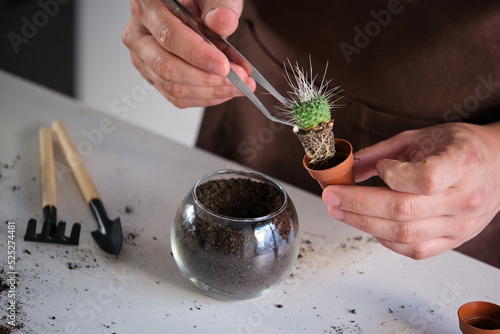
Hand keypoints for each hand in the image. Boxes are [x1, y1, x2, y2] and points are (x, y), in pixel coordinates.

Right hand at [122, 0, 254, 107]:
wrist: (193, 7)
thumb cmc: (198, 1)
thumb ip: (218, 4)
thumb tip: (223, 21)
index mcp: (147, 6)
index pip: (169, 37)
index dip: (198, 55)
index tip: (224, 67)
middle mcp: (139, 34)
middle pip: (167, 68)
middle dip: (208, 79)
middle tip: (238, 79)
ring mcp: (143, 59)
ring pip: (172, 86)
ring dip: (210, 92)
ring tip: (237, 86)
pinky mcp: (153, 77)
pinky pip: (177, 97)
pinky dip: (204, 97)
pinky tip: (223, 90)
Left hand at [322, 122, 499, 259]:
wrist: (497, 166)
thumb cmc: (458, 148)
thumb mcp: (422, 136)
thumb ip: (383, 151)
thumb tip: (345, 167)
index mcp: (463, 164)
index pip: (427, 178)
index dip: (395, 175)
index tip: (380, 167)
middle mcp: (465, 199)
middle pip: (405, 211)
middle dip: (358, 204)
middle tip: (331, 196)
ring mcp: (461, 225)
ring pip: (405, 235)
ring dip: (363, 224)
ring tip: (339, 211)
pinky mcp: (454, 240)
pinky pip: (414, 250)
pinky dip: (385, 239)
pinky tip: (368, 225)